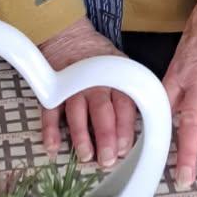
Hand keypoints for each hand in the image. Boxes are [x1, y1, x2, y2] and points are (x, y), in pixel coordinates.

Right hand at [38, 17, 135, 169]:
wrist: (70, 37)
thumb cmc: (100, 60)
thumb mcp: (122, 68)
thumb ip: (131, 93)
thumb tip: (147, 125)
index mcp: (115, 80)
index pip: (124, 106)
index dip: (124, 128)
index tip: (124, 148)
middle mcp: (95, 85)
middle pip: (102, 111)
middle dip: (105, 136)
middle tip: (107, 159)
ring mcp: (72, 88)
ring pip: (77, 113)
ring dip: (80, 136)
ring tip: (85, 156)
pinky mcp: (54, 91)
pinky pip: (50, 111)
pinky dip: (49, 130)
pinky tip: (52, 147)